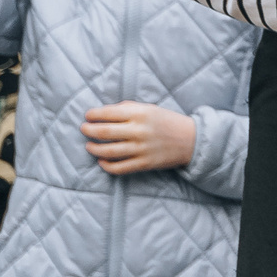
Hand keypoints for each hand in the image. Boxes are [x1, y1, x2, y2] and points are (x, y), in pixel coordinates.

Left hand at [81, 101, 197, 173]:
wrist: (192, 140)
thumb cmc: (167, 121)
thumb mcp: (150, 108)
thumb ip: (127, 108)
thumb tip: (103, 113)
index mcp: (141, 114)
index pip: (108, 113)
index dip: (93, 115)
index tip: (87, 116)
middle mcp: (139, 131)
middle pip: (103, 132)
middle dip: (88, 130)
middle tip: (84, 129)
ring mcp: (141, 149)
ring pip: (108, 151)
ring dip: (93, 149)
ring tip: (89, 146)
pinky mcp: (144, 164)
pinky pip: (119, 168)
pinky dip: (106, 166)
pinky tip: (102, 161)